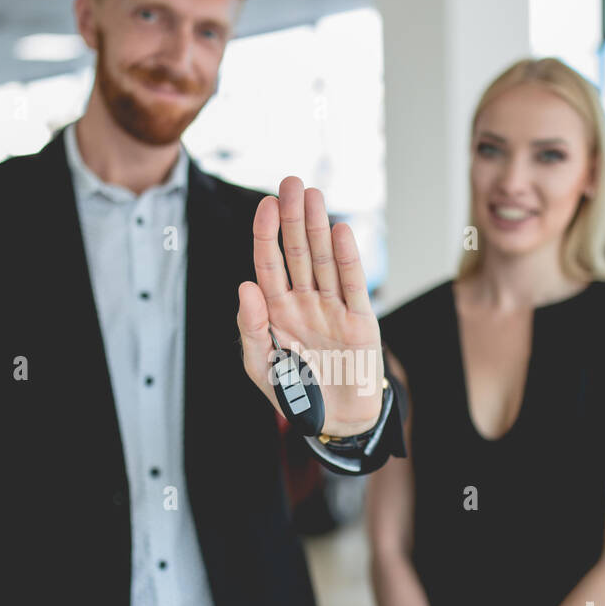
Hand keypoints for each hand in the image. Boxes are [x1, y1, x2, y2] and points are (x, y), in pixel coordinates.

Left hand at [236, 176, 384, 436]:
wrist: (335, 423)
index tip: (264, 204)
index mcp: (278, 309)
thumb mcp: (261, 365)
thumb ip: (249, 328)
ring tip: (314, 195)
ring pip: (324, 260)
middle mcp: (306, 301)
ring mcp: (333, 308)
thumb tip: (245, 286)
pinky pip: (352, 285)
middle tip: (292, 183)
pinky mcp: (360, 322)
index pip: (269, 263)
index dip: (266, 234)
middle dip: (293, 217)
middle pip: (297, 252)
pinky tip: (341, 232)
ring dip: (318, 227)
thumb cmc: (296, 394)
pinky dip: (347, 259)